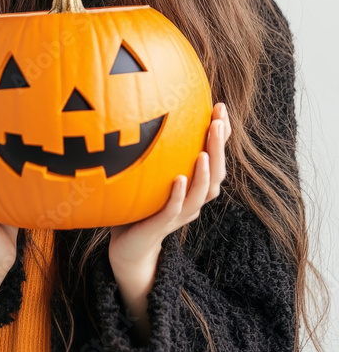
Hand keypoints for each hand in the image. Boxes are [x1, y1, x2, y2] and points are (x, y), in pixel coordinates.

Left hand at [108, 102, 231, 274]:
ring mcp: (180, 214)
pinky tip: (179, 178)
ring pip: (201, 194)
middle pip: (216, 174)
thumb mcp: (154, 172)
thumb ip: (161, 149)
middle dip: (218, 148)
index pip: (215, 158)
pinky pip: (173, 210)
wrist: (129, 245)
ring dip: (205, 172)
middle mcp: (193, 199)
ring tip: (204, 151)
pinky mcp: (161, 225)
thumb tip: (157, 106)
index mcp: (195, 185)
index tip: (220, 107)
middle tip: (218, 122)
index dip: (222, 136)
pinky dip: (178, 195)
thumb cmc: (142, 203)